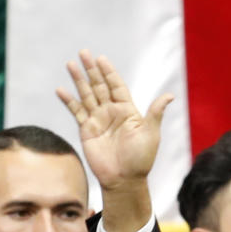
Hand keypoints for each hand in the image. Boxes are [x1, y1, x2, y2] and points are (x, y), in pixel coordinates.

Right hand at [56, 50, 172, 191]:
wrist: (125, 179)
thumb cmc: (141, 158)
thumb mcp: (151, 133)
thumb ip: (155, 112)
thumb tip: (169, 95)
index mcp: (128, 111)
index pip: (117, 86)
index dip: (109, 73)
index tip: (101, 58)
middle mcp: (112, 112)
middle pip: (100, 86)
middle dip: (92, 70)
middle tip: (83, 52)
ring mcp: (98, 120)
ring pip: (87, 95)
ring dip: (79, 80)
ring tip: (70, 64)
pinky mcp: (87, 130)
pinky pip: (76, 111)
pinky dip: (69, 101)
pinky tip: (61, 90)